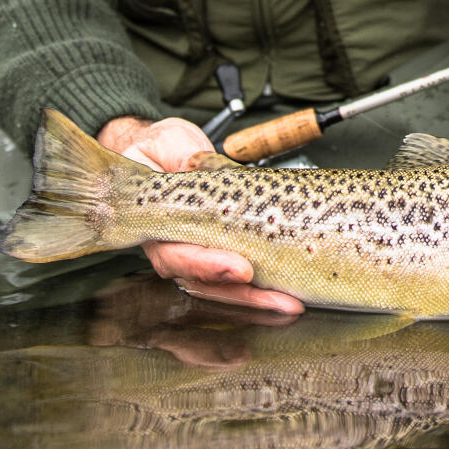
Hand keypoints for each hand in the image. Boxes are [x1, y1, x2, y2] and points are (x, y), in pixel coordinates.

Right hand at [96, 115, 303, 316]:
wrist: (164, 153)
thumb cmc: (162, 151)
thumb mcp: (168, 143)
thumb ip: (180, 155)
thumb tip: (194, 164)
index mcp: (156, 226)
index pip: (177, 255)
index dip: (208, 266)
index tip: (241, 269)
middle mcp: (177, 247)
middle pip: (206, 284)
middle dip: (244, 295)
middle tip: (279, 300)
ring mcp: (202, 253)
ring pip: (226, 289)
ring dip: (260, 300)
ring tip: (292, 305)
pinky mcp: (226, 250)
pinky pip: (242, 279)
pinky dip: (265, 290)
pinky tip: (290, 297)